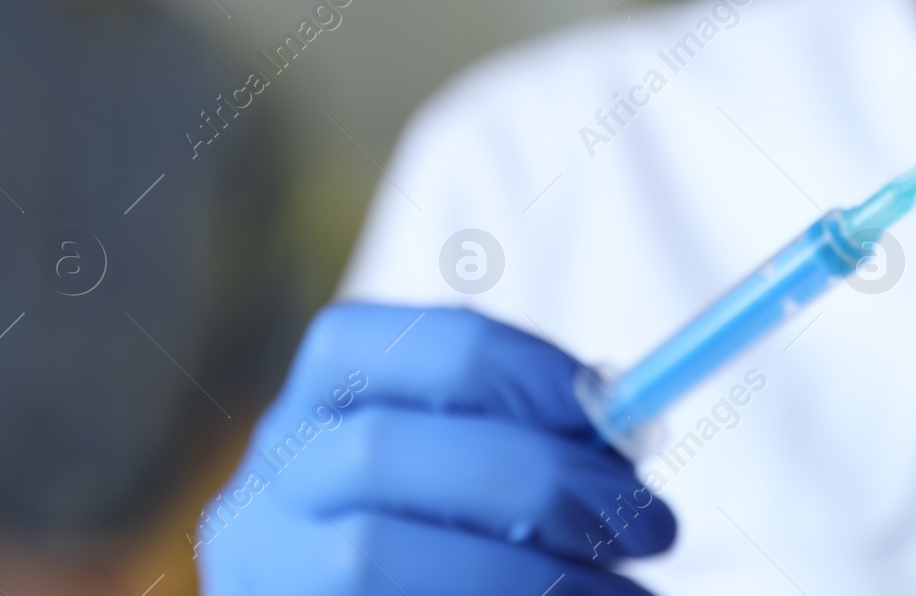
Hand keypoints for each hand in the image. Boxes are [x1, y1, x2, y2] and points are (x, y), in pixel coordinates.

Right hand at [197, 304, 674, 594]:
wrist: (385, 594)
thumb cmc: (452, 532)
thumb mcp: (479, 462)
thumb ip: (531, 435)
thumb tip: (623, 426)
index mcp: (325, 397)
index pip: (410, 344)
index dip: (518, 367)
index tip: (611, 408)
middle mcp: (271, 476)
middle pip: (383, 451)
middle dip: (534, 482)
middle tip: (653, 525)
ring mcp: (262, 568)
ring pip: (370, 557)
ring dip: (522, 575)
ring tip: (624, 595)